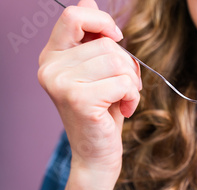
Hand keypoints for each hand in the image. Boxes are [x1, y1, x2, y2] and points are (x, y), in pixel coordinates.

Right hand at [38, 0, 140, 181]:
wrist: (97, 153)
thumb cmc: (102, 112)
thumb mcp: (98, 71)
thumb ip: (91, 38)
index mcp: (53, 55)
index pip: (74, 15)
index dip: (102, 21)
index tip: (117, 39)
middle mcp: (50, 67)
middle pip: (106, 44)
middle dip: (127, 66)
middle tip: (122, 88)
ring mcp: (60, 82)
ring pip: (118, 62)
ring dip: (132, 83)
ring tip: (122, 99)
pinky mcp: (78, 99)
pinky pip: (122, 82)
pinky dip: (132, 97)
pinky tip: (123, 110)